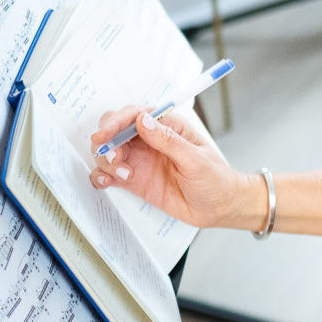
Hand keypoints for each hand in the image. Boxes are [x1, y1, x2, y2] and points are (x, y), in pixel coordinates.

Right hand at [88, 106, 257, 229]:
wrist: (219, 207)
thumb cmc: (215, 179)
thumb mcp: (195, 159)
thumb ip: (168, 141)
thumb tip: (143, 121)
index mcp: (167, 126)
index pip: (133, 115)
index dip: (115, 122)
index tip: (105, 135)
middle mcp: (150, 141)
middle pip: (114, 131)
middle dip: (107, 142)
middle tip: (115, 159)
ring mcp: (140, 160)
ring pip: (108, 152)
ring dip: (106, 161)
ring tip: (123, 174)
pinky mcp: (135, 179)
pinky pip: (109, 174)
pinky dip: (101, 176)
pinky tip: (106, 182)